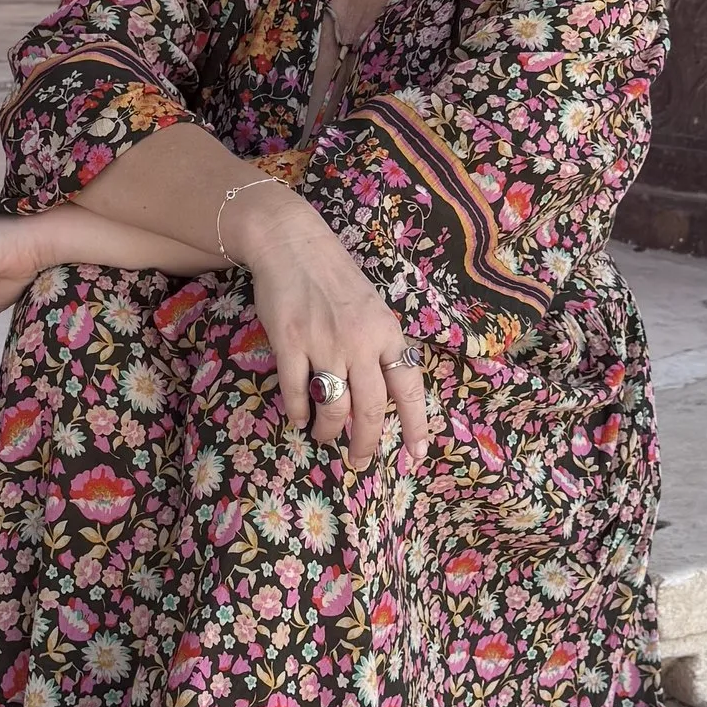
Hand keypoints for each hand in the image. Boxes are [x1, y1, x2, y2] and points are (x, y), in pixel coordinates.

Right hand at [225, 184, 429, 475]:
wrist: (293, 245)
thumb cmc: (335, 278)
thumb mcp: (372, 309)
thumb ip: (379, 347)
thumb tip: (382, 393)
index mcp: (387, 333)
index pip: (409, 387)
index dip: (415, 424)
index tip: (417, 454)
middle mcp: (361, 341)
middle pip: (369, 408)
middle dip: (366, 443)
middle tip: (360, 462)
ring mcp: (324, 342)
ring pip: (333, 406)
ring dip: (328, 431)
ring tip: (323, 438)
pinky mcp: (290, 342)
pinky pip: (296, 391)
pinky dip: (298, 412)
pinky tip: (299, 418)